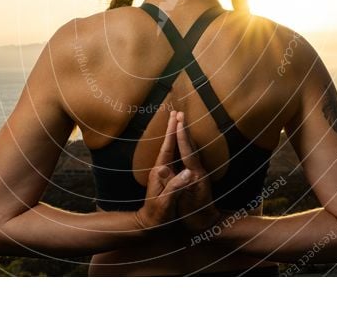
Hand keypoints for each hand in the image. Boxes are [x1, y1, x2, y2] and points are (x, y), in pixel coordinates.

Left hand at [134, 110, 193, 230]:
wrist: (148, 225)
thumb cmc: (158, 216)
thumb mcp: (167, 203)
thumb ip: (175, 186)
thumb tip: (188, 171)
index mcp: (160, 172)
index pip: (167, 148)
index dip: (173, 133)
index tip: (177, 119)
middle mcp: (160, 169)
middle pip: (167, 144)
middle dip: (172, 128)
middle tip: (176, 112)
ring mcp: (162, 173)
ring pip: (169, 149)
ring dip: (174, 135)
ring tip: (177, 122)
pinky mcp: (166, 177)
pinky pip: (172, 156)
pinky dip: (176, 145)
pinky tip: (179, 143)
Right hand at [173, 112, 221, 233]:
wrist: (207, 225)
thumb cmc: (192, 216)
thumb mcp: (181, 202)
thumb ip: (173, 185)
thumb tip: (162, 169)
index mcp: (193, 174)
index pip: (186, 151)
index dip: (180, 136)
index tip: (177, 121)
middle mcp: (198, 170)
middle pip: (191, 145)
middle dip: (184, 129)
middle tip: (179, 113)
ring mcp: (200, 172)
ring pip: (193, 148)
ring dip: (186, 134)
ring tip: (181, 122)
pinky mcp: (198, 175)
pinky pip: (191, 154)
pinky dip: (187, 144)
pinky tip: (184, 142)